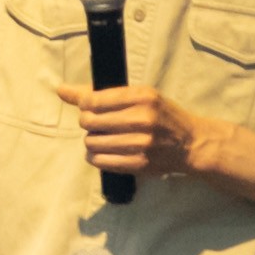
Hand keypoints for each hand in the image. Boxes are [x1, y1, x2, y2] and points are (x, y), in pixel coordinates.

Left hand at [70, 78, 197, 184]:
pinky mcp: (140, 164)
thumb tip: (61, 90)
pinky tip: (104, 151)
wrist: (192, 143)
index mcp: (142, 97)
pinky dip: (95, 156)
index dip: (83, 104)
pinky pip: (100, 161)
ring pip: (91, 142)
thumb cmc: (162, 115)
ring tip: (103, 137)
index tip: (88, 107)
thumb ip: (101, 93)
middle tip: (97, 123)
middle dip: (87, 122)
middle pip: (88, 121)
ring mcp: (142, 144)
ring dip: (92, 140)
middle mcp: (142, 119)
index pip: (92, 100)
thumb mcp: (140, 96)